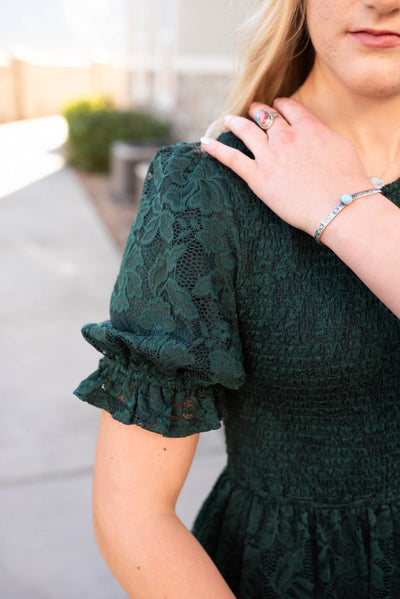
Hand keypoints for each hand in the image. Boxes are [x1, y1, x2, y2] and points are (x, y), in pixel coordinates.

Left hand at [201, 98, 371, 237]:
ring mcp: (270, 156)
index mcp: (309, 128)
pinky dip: (216, 149)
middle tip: (254, 110)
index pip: (289, 108)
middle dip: (259, 112)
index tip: (278, 106)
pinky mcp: (257, 177)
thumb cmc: (349, 183)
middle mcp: (286, 137)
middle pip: (266, 117)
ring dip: (237, 123)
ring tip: (229, 119)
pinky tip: (204, 143)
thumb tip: (317, 137)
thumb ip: (324, 138)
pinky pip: (232, 159)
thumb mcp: (342, 149)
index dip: (281, 106)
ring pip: (246, 131)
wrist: (340, 206)